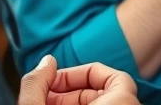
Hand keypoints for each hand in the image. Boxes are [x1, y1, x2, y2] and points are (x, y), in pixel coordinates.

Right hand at [19, 55, 139, 104]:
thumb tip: (46, 61)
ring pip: (101, 104)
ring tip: (47, 104)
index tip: (51, 81)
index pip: (107, 74)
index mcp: (122, 102)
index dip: (75, 74)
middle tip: (44, 96)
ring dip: (72, 102)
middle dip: (69, 91)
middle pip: (102, 92)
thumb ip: (38, 83)